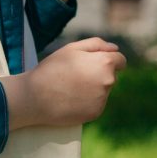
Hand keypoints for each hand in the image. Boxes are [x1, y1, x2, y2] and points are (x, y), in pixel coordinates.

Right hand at [0, 38, 126, 129]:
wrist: (35, 97)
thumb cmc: (52, 69)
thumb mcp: (72, 49)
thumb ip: (97, 44)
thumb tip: (115, 49)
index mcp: (105, 63)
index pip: (121, 61)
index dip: (109, 60)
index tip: (94, 64)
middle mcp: (108, 82)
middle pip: (111, 76)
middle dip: (98, 74)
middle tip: (75, 76)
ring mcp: (102, 99)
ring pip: (103, 91)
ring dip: (93, 89)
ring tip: (70, 88)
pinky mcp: (95, 113)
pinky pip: (96, 104)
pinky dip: (87, 102)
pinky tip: (71, 100)